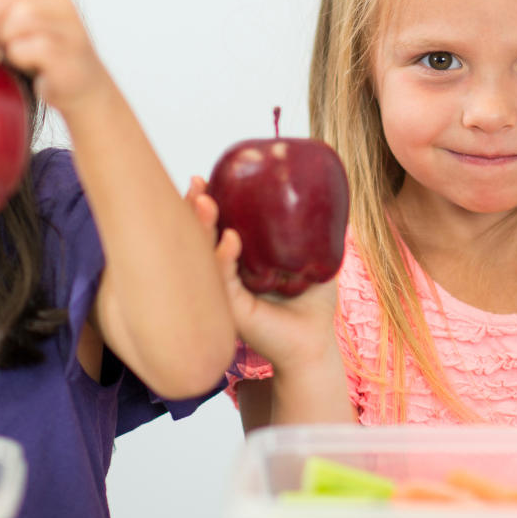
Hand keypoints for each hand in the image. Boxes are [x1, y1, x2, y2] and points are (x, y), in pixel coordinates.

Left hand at [0, 0, 109, 118]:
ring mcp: (66, 20)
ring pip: (13, 22)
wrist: (80, 86)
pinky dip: (20, 59)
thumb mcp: (2, 32)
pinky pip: (25, 48)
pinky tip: (33, 65)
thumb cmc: (38, 56)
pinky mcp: (70, 48)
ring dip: (6, 45)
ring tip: (17, 54)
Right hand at [185, 177, 337, 371]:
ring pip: (203, 254)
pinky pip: (222, 279)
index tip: (205, 176)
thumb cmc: (311, 301)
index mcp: (236, 258)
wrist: (314, 341)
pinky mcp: (231, 310)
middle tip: (197, 182)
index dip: (205, 201)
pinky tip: (231, 238)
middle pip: (200, 235)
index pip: (214, 224)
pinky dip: (224, 257)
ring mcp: (224, 291)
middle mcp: (224, 272)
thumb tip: (323, 186)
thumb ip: (311, 225)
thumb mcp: (313, 253)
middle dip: (193, 207)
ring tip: (205, 200)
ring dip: (202, 226)